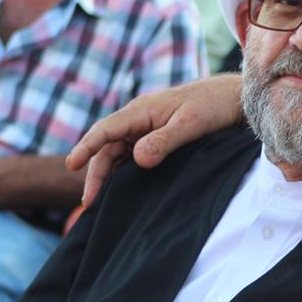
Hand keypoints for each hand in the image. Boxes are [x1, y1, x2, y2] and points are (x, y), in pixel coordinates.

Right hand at [66, 76, 242, 205]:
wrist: (230, 98)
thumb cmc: (210, 106)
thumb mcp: (189, 124)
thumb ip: (164, 141)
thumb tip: (138, 159)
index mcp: (141, 111)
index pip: (105, 130)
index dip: (86, 147)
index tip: (72, 164)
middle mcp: (138, 119)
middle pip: (107, 147)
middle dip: (94, 172)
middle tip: (88, 201)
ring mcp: (145, 129)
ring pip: (117, 153)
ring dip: (106, 174)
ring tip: (98, 202)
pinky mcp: (155, 138)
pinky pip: (131, 156)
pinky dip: (122, 172)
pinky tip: (120, 190)